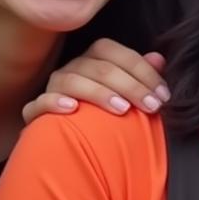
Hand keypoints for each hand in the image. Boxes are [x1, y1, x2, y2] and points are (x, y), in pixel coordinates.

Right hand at [22, 39, 169, 122]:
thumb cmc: (109, 115)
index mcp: (94, 59)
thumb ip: (142, 76)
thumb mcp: (129, 95)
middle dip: (130, 86)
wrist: (78, 146)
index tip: (163, 95)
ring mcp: (53, 88)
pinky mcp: (35, 112)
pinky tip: (72, 109)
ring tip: (122, 109)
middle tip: (152, 106)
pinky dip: (53, 103)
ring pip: (70, 80)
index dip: (142, 71)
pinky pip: (37, 103)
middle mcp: (72, 69)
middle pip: (99, 67)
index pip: (116, 53)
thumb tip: (158, 59)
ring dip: (99, 93)